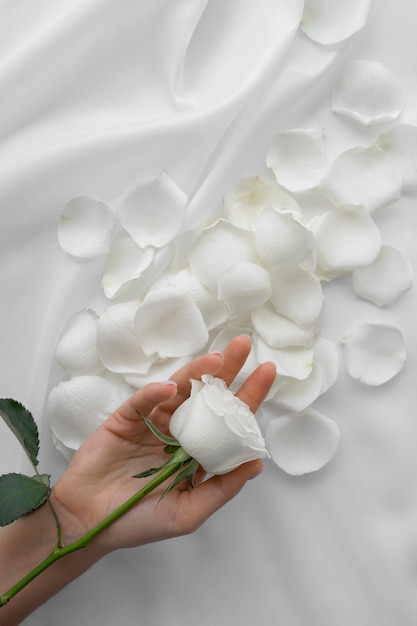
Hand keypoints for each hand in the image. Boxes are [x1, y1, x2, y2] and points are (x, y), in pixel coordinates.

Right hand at [51, 335, 275, 552]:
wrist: (88, 522)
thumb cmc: (139, 522)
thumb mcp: (188, 512)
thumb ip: (222, 488)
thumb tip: (257, 462)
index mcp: (197, 453)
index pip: (228, 420)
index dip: (248, 396)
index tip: (266, 372)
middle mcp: (179, 432)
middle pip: (207, 396)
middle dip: (226, 371)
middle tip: (243, 346)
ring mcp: (152, 423)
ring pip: (178, 391)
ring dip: (196, 372)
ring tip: (216, 359)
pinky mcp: (126, 419)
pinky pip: (142, 401)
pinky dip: (155, 393)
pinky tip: (170, 388)